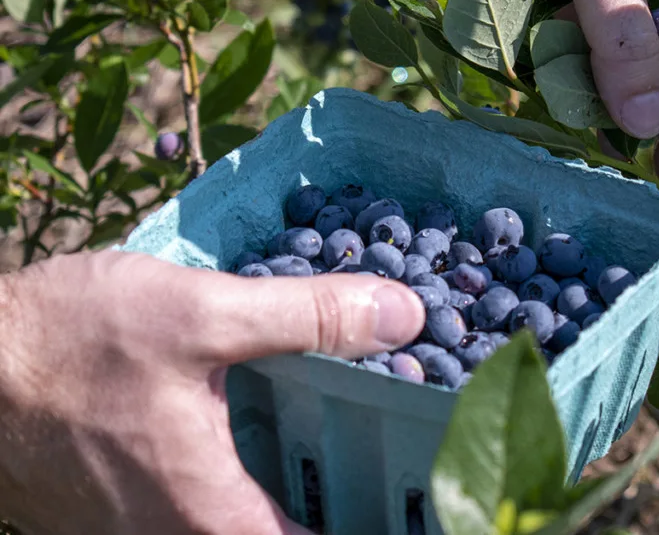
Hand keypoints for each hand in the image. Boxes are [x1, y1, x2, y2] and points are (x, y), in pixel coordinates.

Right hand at [0, 251, 423, 534]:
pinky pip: (212, 500)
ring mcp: (148, 526)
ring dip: (301, 478)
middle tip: (401, 446)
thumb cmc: (66, 345)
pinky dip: (256, 467)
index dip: (381, 522)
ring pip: (250, 518)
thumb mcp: (201, 315)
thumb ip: (308, 319)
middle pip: (289, 533)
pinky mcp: (128, 501)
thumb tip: (406, 316)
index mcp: (212, 518)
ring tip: (355, 423)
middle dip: (351, 497)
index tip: (422, 493)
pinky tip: (274, 411)